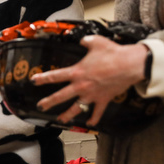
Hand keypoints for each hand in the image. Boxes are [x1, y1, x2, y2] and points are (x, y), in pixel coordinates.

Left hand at [31, 36, 147, 125]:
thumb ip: (86, 41)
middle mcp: (81, 86)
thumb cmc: (113, 53)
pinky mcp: (103, 100)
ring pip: (76, 108)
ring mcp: (91, 95)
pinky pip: (97, 112)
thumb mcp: (96, 42)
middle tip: (40, 106)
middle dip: (48, 102)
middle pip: (60, 96)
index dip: (42, 78)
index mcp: (77, 72)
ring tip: (60, 120)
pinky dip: (94, 119)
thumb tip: (82, 40)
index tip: (33, 81)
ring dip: (67, 115)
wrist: (130, 64)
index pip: (55, 76)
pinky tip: (89, 123)